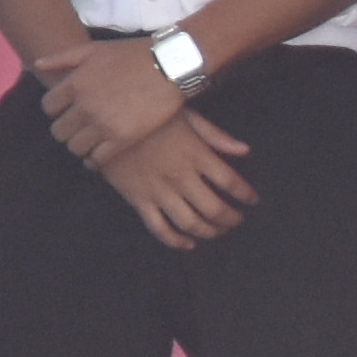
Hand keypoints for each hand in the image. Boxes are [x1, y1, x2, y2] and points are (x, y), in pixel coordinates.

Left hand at [33, 37, 191, 161]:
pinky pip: (97, 159)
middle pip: (58, 131)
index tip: (66, 112)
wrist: (170, 66)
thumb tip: (37, 64)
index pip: (48, 108)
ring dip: (79, 146)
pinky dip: (94, 161)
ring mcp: (103, 124)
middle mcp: (84, 106)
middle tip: (76, 130)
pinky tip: (97, 157)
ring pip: (74, 147)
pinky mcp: (123, 139)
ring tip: (88, 142)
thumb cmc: (132, 55)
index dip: (56, 111)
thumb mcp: (93, 50)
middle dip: (66, 130)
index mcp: (74, 84)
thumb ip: (63, 58)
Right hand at [100, 106, 256, 249]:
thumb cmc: (148, 113)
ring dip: (209, 232)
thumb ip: (215, 135)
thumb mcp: (185, 115)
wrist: (104, 117)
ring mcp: (158, 190)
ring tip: (217, 231)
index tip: (252, 200)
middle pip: (215, 209)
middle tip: (236, 220)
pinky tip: (187, 243)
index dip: (246, 194)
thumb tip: (245, 150)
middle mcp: (180, 176)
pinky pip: (159, 228)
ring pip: (191, 223)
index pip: (231, 182)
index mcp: (195, 154)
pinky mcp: (138, 198)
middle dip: (231, 219)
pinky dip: (176, 241)